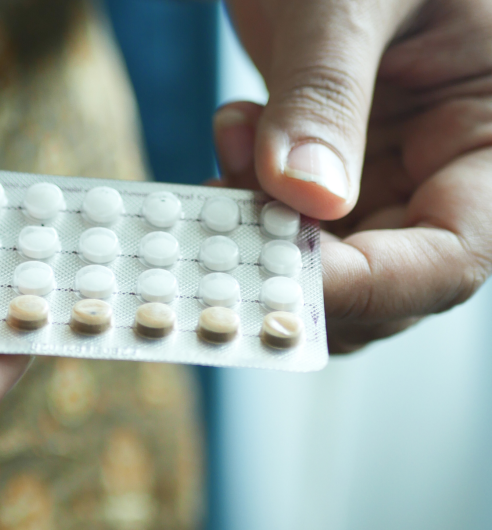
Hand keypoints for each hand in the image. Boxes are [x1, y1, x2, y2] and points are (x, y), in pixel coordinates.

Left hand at [215, 0, 491, 351]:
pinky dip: (241, 191)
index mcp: (491, 140)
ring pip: (320, 252)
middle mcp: (442, 168)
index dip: (367, 286)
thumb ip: (327, 95)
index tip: (275, 271)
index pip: (450, 258)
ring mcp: (381, 164)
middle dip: (294, 267)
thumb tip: (303, 197)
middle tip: (225, 233)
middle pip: (381, 276)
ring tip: (229, 148)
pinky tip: (232, 126)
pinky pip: (281, 208)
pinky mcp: (325, 153)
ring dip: (255, 228)